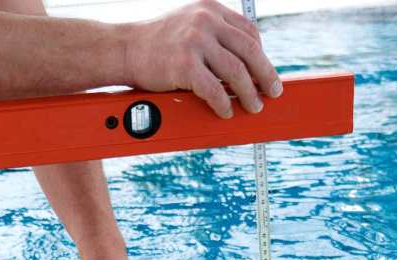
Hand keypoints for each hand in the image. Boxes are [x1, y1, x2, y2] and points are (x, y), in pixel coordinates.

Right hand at [122, 0, 282, 118]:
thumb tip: (243, 64)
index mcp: (210, 9)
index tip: (265, 72)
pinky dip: (224, 104)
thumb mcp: (188, 25)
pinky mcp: (184, 64)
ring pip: (236, 72)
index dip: (261, 54)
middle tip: (273, 92)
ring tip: (254, 106)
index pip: (248, 32)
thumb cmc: (155, 43)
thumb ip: (213, 35)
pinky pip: (214, 89)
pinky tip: (226, 111)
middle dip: (266, 75)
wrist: (122, 49)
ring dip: (249, 93)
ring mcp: (195, 41)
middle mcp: (205, 20)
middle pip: (250, 51)